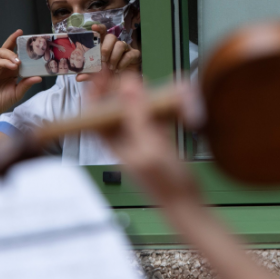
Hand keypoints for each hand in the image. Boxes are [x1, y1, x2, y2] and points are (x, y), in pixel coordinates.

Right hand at [0, 30, 41, 117]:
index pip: (16, 54)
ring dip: (10, 54)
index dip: (20, 46)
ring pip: (1, 53)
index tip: (28, 38)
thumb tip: (39, 77)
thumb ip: (26, 84)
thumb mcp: (18, 92)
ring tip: (19, 61)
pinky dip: (5, 62)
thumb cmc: (1, 101)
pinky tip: (13, 66)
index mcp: (11, 70)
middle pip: (6, 49)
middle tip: (20, 35)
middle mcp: (3, 66)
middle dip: (12, 40)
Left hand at [78, 24, 141, 80]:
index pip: (102, 32)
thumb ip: (89, 75)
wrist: (126, 84)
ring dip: (114, 57)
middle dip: (106, 48)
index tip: (93, 27)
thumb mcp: (98, 77)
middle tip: (103, 60)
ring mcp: (126, 49)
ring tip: (111, 68)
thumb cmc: (111, 76)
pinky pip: (129, 54)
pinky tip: (119, 70)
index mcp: (105, 46)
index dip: (99, 28)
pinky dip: (123, 63)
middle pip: (111, 36)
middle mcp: (115, 45)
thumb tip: (78, 77)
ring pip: (120, 44)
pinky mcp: (135, 55)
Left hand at [91, 71, 200, 207]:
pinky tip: (167, 102)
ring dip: (140, 98)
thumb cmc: (165, 183)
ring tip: (147, 85)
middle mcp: (125, 142)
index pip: (94, 114)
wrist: (185, 204)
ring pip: (134, 114)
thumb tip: (128, 87)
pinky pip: (152, 120)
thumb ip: (138, 116)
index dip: (95, 93)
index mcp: (114, 144)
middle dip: (119, 91)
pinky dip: (157, 109)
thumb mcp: (149, 145)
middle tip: (130, 76)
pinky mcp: (157, 144)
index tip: (104, 75)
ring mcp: (141, 142)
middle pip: (113, 111)